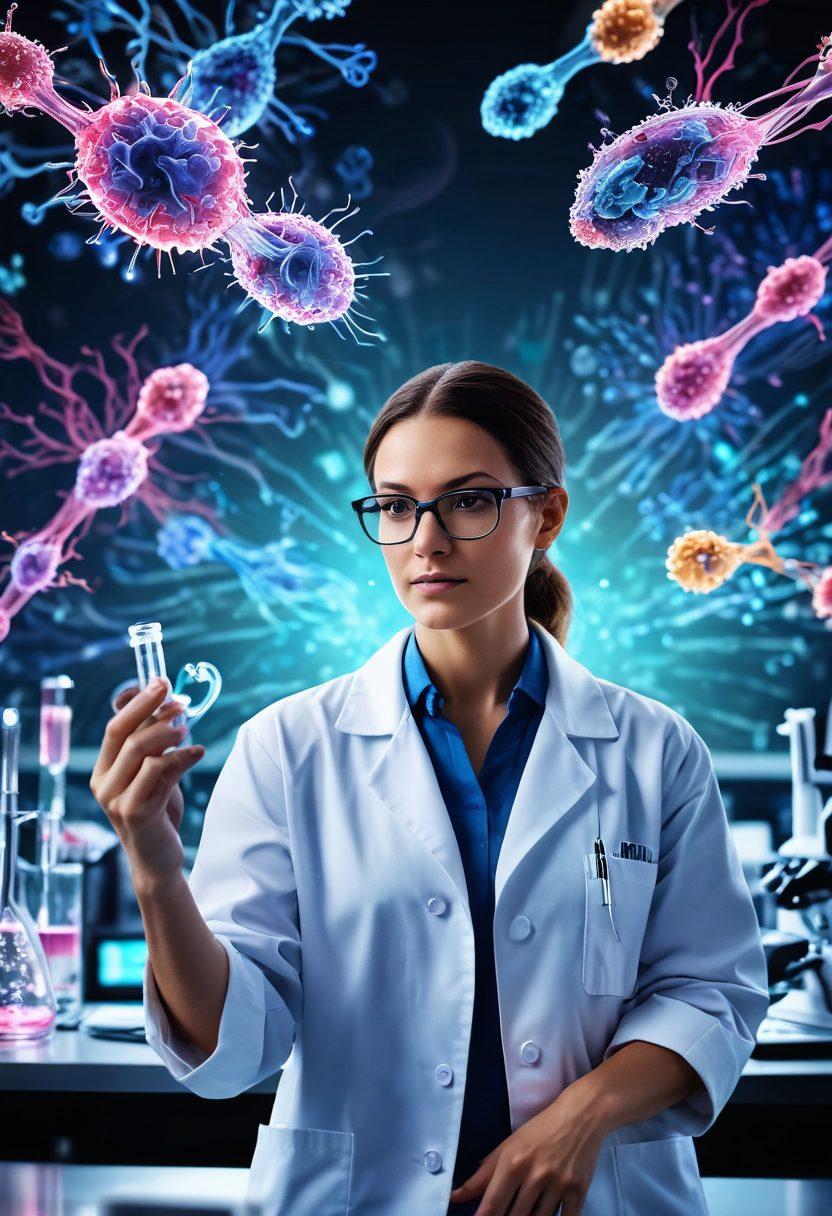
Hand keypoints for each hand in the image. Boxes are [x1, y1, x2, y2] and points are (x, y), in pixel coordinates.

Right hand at [90, 679, 203, 895]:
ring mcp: (116, 799)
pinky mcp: (136, 813)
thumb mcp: (150, 774)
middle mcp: (103, 783)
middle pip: (123, 733)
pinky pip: (160, 774)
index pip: (115, 726)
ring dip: (168, 733)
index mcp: (103, 769)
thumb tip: (165, 703)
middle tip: (178, 698)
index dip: (137, 702)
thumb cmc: (156, 810)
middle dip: (150, 708)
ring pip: (140, 752)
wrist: (157, 858)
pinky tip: (198, 751)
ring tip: (188, 726)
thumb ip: (151, 745)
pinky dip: (182, 758)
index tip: (160, 682)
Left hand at [448, 1083, 608, 1215]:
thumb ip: (482, 1175)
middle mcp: (535, 1174)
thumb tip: (457, 1196)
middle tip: (507, 1212)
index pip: (492, 1204)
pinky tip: (546, 1214)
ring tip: (525, 1210)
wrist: (581, 1115)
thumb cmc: (540, 1130)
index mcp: (513, 1162)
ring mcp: (558, 1184)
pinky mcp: (579, 1191)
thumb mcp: (508, 1145)